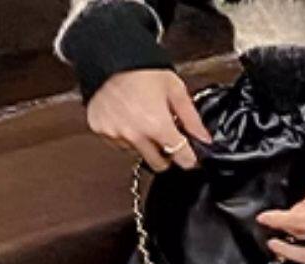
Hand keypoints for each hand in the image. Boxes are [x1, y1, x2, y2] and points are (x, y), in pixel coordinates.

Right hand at [86, 70, 207, 169]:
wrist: (109, 56)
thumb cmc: (142, 69)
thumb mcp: (175, 90)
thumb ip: (192, 118)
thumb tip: (204, 138)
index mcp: (156, 125)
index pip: (181, 158)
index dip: (189, 158)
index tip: (190, 156)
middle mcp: (135, 134)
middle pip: (158, 164)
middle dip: (167, 155)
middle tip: (167, 137)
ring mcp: (115, 134)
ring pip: (137, 153)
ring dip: (144, 144)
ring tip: (143, 119)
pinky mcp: (100, 130)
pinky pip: (118, 143)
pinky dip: (125, 135)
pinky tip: (127, 117)